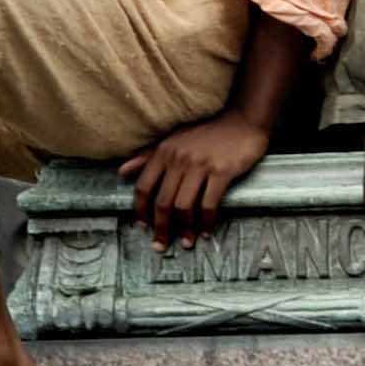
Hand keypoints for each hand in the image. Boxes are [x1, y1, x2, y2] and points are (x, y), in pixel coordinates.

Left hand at [116, 111, 272, 249]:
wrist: (243, 120)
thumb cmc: (207, 132)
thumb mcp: (174, 139)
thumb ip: (148, 156)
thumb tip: (121, 171)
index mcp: (164, 152)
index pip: (143, 187)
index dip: (141, 211)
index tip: (144, 228)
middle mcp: (179, 158)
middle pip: (162, 202)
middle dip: (161, 228)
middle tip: (161, 245)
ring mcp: (201, 165)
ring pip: (184, 206)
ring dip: (185, 229)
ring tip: (187, 242)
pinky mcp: (222, 171)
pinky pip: (209, 204)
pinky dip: (207, 222)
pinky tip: (207, 231)